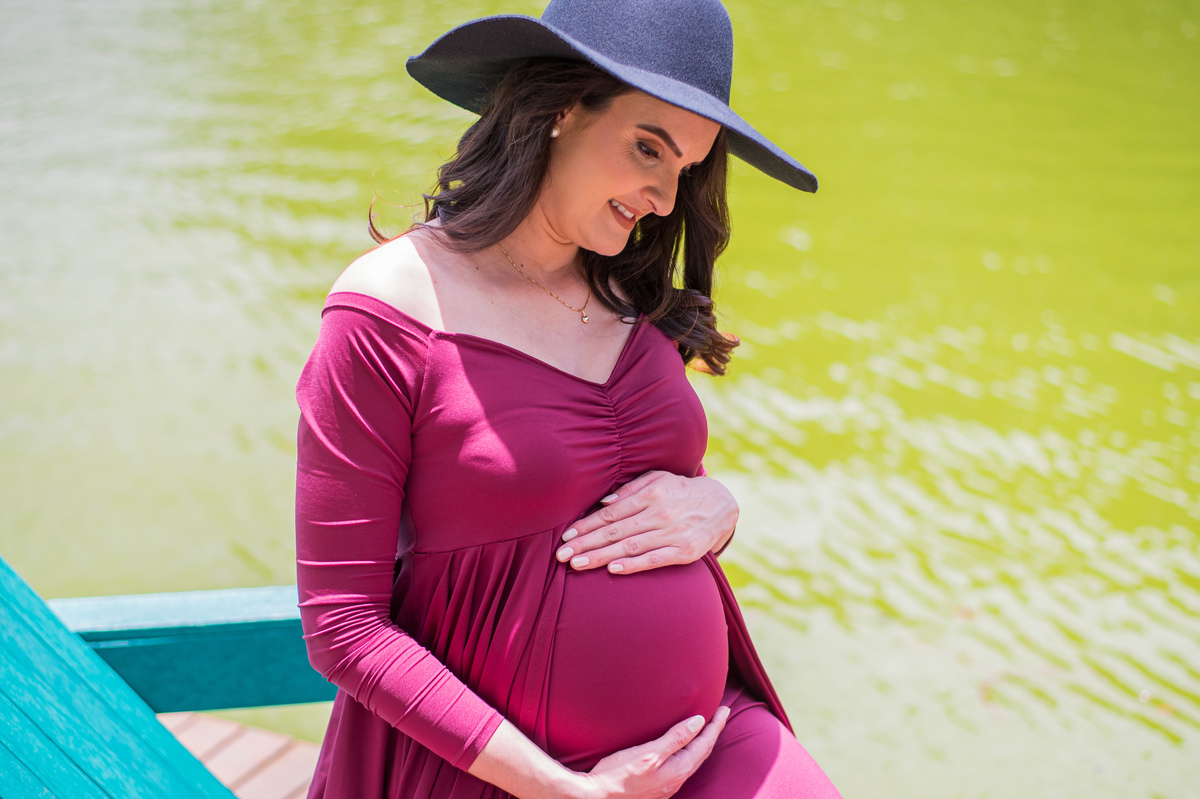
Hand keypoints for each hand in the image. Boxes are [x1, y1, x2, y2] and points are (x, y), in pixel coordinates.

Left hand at [556, 471, 737, 574]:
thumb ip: (631, 489)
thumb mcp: (659, 479)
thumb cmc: (680, 492)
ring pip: (630, 547)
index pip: (611, 513)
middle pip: (615, 532)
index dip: (587, 525)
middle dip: (586, 543)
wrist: (722, 505)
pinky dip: (633, 565)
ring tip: (578, 564)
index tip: (566, 535)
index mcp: (650, 495)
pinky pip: (654, 560)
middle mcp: (659, 514)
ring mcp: (672, 534)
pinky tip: (613, 569)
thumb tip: (604, 503)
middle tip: (562, 555)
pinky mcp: (684, 552)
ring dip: (601, 556)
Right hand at [575, 707, 730, 798]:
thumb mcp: (648, 754)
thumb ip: (675, 738)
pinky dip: (689, 750)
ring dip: (702, 742)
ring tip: (706, 729)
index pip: (704, 744)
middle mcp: (676, 779)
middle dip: (713, 732)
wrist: (598, 798)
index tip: (724, 710)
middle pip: (702, 752)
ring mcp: (668, 784)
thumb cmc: (619, 775)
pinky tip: (683, 747)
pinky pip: (682, 764)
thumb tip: (699, 722)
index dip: (715, 726)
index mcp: (678, 769)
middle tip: (720, 715)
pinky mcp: (658, 785)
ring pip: (693, 759)